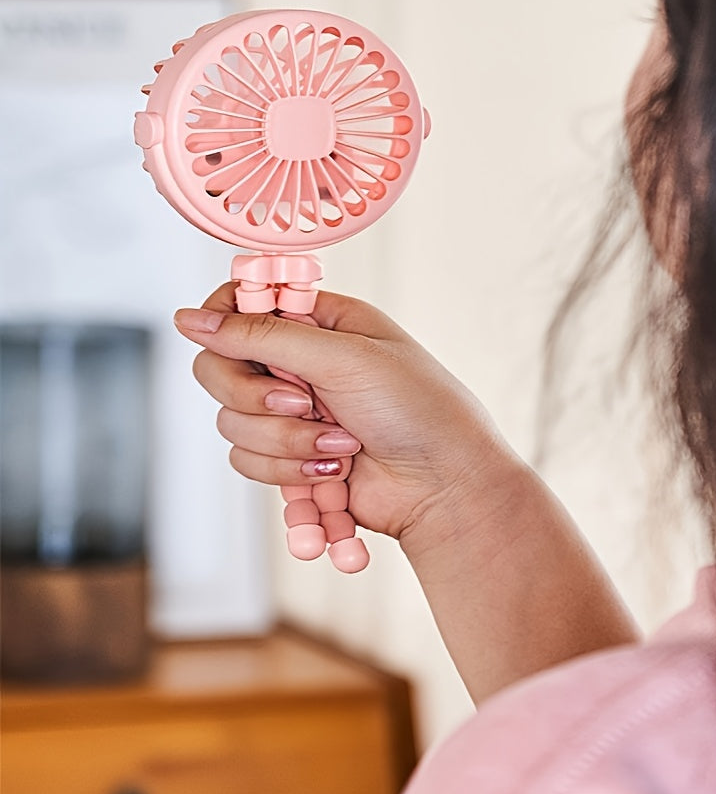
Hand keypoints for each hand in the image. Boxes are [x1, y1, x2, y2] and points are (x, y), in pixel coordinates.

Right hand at [174, 283, 515, 542]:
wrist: (445, 487)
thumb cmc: (418, 409)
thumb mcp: (344, 357)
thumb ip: (263, 335)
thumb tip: (192, 317)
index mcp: (318, 324)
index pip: (241, 306)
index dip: (225, 323)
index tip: (232, 341)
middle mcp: (299, 366)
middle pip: (221, 370)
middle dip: (258, 399)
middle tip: (305, 405)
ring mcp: (294, 415)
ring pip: (233, 425)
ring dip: (286, 443)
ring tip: (341, 447)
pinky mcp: (292, 460)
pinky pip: (250, 463)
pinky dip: (290, 475)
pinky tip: (335, 477)